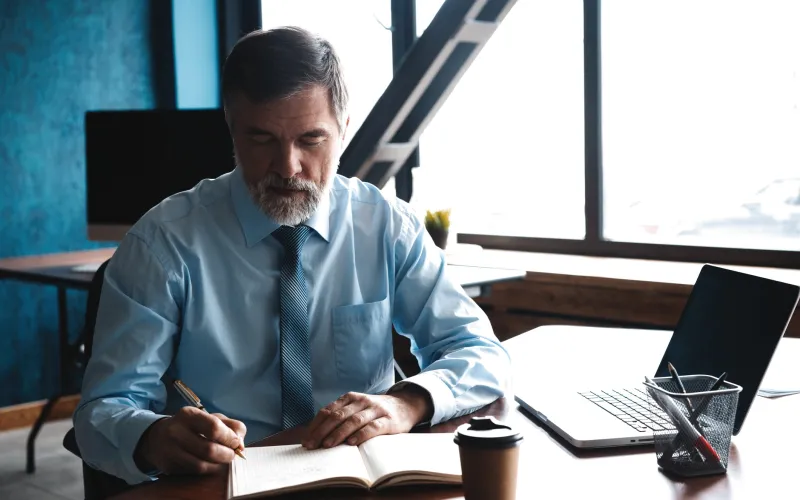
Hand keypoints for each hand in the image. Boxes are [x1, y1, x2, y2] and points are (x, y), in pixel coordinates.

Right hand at [134, 407, 246, 475]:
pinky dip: (207, 471)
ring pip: (201, 465)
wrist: (158, 438)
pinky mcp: (168, 466)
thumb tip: (241, 444)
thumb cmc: (192, 426)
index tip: (236, 443)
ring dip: (218, 465)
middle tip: (232, 455)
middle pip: (208, 450)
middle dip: (226, 455)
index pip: (214, 428)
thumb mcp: (210, 418)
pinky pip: (193, 473)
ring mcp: (170, 450)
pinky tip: (210, 465)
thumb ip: (231, 426)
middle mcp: (176, 431)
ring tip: (222, 460)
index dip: (229, 438)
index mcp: (189, 415)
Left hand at [302, 388, 431, 449]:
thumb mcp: (357, 408)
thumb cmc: (374, 411)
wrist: (405, 405)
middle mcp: (361, 401)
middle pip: (338, 416)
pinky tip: (352, 443)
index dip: (315, 425)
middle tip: (312, 445)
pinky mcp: (388, 420)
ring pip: (353, 420)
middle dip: (322, 431)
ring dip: (338, 433)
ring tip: (327, 445)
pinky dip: (361, 435)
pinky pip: (373, 428)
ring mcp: (375, 410)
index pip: (328, 411)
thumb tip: (315, 435)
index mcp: (350, 398)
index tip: (306, 439)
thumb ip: (340, 416)